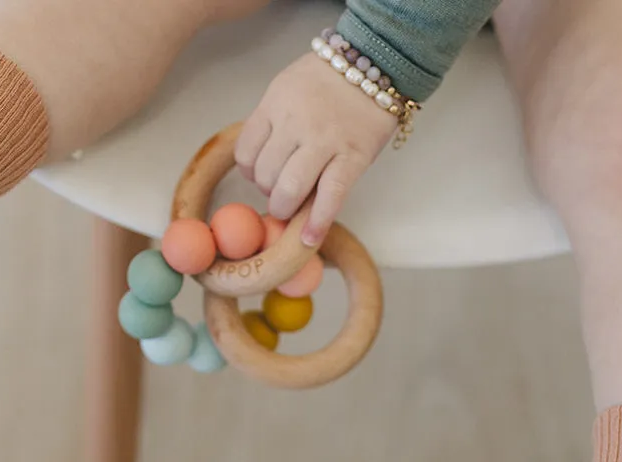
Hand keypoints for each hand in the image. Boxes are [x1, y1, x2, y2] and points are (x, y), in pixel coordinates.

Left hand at [235, 53, 397, 246]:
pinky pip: (329, 197)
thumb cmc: (328, 80)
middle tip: (282, 188)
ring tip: (292, 207)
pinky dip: (316, 223)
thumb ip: (271, 121)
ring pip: (289, 190)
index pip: (245, 153)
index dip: (250, 171)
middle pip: (265, 176)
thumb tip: (259, 165)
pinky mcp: (352, 158)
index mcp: (275, 104)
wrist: (376, 63)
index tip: (262, 173)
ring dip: (285, 208)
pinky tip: (309, 238)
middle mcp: (296, 123)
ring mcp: (325, 142)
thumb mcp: (287, 87)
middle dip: (269, 191)